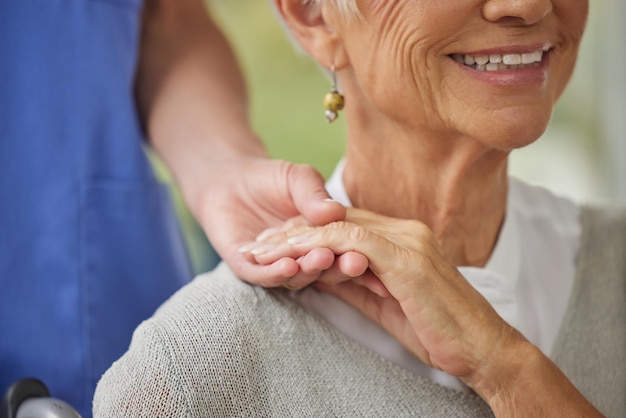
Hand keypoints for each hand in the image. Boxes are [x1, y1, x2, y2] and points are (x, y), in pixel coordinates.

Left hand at [197, 156, 366, 286]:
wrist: (228, 179)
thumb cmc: (269, 178)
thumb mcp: (298, 179)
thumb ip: (313, 195)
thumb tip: (336, 210)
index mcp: (321, 242)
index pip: (343, 253)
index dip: (359, 257)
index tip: (375, 256)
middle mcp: (301, 259)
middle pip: (325, 270)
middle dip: (339, 267)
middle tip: (354, 263)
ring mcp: (275, 266)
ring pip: (296, 276)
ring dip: (309, 270)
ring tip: (320, 259)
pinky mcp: (247, 268)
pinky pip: (263, 276)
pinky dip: (275, 273)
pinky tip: (287, 266)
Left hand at [226, 206, 603, 414]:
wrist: (483, 348)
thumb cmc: (437, 330)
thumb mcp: (384, 303)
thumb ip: (352, 283)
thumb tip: (317, 274)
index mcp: (403, 238)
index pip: (344, 224)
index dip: (306, 232)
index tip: (274, 244)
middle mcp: (405, 231)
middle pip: (336, 220)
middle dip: (291, 230)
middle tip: (257, 242)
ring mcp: (407, 241)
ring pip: (339, 226)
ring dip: (296, 236)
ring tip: (261, 247)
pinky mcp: (406, 258)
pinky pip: (353, 242)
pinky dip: (318, 246)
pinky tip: (291, 253)